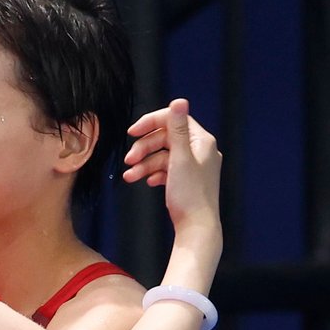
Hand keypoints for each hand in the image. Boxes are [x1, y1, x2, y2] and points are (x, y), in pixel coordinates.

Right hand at [123, 99, 221, 239]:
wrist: (196, 229)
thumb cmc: (190, 197)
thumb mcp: (180, 158)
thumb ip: (177, 129)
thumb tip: (179, 100)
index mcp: (202, 141)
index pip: (174, 120)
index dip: (151, 123)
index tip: (132, 132)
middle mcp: (200, 151)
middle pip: (166, 139)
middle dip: (145, 149)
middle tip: (128, 160)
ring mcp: (194, 167)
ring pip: (164, 156)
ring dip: (144, 164)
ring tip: (130, 176)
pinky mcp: (187, 181)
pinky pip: (167, 170)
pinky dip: (154, 173)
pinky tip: (146, 182)